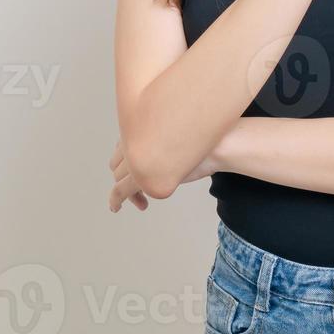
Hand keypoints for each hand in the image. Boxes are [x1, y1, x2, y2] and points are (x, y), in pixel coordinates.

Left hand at [107, 136, 221, 212]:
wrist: (217, 146)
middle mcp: (135, 140)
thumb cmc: (206, 140)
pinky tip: (116, 207)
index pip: (121, 145)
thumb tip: (165, 151)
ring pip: (118, 178)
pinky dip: (116, 200)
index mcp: (143, 126)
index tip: (138, 168)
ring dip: (124, 192)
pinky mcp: (141, 176)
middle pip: (118, 163)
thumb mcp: (182, 137)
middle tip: (140, 189)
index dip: (126, 160)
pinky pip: (120, 191)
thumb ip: (167, 141)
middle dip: (125, 177)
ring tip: (141, 202)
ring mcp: (136, 158)